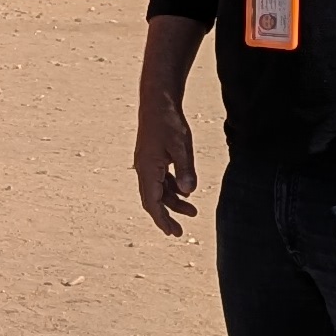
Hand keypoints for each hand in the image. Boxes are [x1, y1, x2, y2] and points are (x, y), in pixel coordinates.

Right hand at [135, 91, 198, 236]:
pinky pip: (159, 180)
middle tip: (179, 232)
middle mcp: (143, 169)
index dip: (162, 220)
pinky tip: (185, 191)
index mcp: (148, 169)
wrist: (157, 102)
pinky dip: (171, 189)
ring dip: (172, 203)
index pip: (153, 203)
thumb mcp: (181, 147)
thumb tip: (188, 192)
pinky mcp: (151, 158)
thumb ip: (185, 170)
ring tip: (192, 211)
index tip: (173, 233)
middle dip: (166, 217)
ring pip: (157, 191)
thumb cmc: (169, 123)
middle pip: (153, 200)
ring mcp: (146, 164)